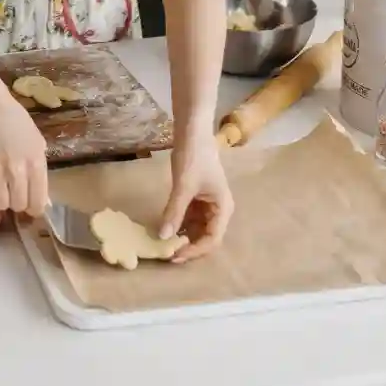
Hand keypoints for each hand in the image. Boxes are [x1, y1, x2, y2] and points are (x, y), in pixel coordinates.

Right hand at [0, 87, 48, 214]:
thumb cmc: (14, 119)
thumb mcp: (36, 140)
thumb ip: (39, 168)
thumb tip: (40, 195)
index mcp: (36, 162)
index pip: (39, 202)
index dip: (34, 208)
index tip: (29, 204)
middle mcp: (18, 170)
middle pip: (19, 205)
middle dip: (17, 203)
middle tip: (12, 193)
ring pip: (1, 205)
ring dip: (0, 201)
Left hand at [160, 130, 232, 262]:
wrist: (192, 130)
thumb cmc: (194, 157)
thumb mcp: (184, 186)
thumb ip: (174, 212)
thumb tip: (163, 237)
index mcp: (223, 208)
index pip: (212, 240)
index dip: (195, 251)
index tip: (175, 256)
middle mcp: (218, 209)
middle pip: (205, 237)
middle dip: (188, 246)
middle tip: (167, 253)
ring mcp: (207, 203)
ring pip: (196, 228)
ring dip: (182, 236)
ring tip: (163, 243)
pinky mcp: (197, 197)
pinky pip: (189, 216)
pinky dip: (179, 223)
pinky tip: (165, 226)